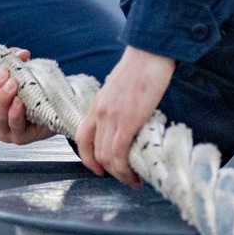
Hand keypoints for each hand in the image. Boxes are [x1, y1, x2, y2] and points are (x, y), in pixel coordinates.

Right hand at [0, 51, 54, 144]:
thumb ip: (14, 59)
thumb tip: (20, 53)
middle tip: (2, 74)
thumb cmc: (29, 89)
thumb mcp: (17, 70)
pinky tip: (19, 101)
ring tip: (14, 83)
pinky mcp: (19, 138)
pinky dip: (15, 113)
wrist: (54, 107)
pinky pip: (13, 126)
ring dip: (3, 97)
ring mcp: (3, 131)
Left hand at [76, 46, 174, 187]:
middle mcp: (99, 113)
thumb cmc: (142, 66)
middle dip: (108, 171)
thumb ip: (119, 102)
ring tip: (132, 182)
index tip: (100, 169)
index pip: (83, 137)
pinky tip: (135, 176)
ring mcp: (111, 117)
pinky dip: (125, 170)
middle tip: (124, 179)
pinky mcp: (126, 121)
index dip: (88, 158)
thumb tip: (128, 112)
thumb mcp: (121, 86)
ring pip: (106, 158)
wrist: (150, 52)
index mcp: (97, 104)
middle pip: (94, 152)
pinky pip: (119, 154)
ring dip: (119, 175)